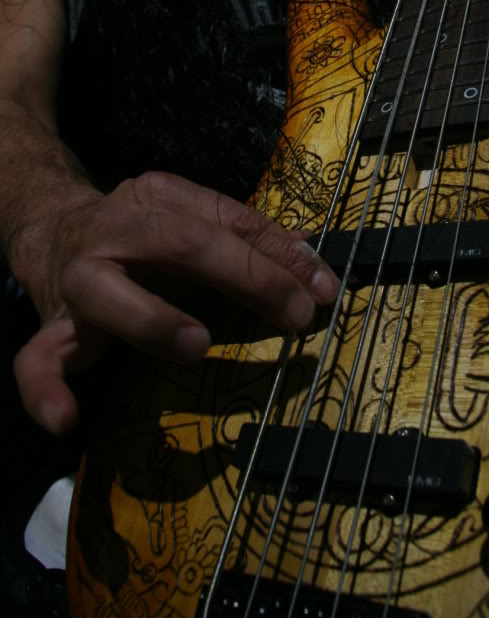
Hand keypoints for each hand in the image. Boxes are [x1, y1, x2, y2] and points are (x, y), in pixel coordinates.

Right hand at [13, 171, 338, 435]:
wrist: (50, 233)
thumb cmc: (141, 233)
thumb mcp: (194, 219)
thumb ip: (251, 239)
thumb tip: (315, 268)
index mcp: (158, 198)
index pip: (226, 219)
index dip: (279, 254)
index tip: (322, 289)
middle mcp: (116, 231)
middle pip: (181, 243)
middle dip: (246, 277)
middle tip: (296, 315)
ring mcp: (77, 280)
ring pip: (104, 294)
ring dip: (154, 320)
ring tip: (198, 344)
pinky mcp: (51, 328)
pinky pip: (37, 361)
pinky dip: (46, 390)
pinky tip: (67, 420)